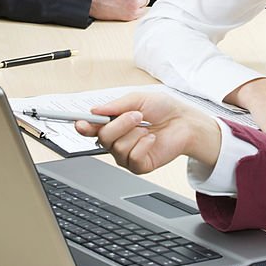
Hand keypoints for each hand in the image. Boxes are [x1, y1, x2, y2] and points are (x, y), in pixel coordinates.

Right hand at [74, 92, 221, 173]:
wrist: (185, 122)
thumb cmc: (163, 109)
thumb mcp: (138, 99)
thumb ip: (116, 105)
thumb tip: (95, 111)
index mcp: (113, 123)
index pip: (91, 128)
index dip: (83, 126)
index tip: (80, 123)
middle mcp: (117, 140)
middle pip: (103, 137)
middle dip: (120, 124)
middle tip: (136, 116)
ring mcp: (126, 155)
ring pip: (117, 147)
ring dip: (135, 133)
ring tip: (147, 127)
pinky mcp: (139, 165)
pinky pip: (133, 157)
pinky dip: (144, 145)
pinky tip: (152, 139)